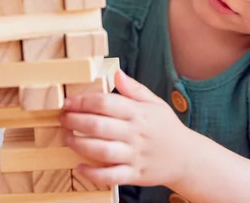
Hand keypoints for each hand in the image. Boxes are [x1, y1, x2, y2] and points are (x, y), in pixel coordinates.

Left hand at [59, 70, 188, 187]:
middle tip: (62, 118)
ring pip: (102, 151)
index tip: (68, 101)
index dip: (83, 102)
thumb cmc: (166, 127)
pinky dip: (93, 173)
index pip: (106, 104)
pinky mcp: (134, 175)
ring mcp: (135, 155)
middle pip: (99, 126)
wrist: (187, 158)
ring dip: (80, 145)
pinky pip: (111, 176)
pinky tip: (80, 167)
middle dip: (75, 121)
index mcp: (139, 113)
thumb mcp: (155, 103)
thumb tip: (116, 73)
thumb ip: (134, 89)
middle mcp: (135, 134)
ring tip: (67, 138)